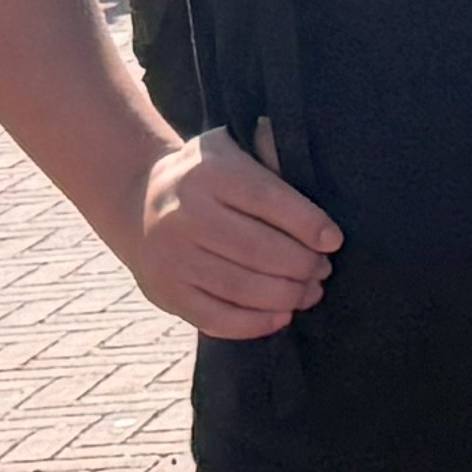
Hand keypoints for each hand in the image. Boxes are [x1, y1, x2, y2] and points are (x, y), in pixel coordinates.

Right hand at [116, 130, 341, 338]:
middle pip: (258, 249)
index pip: (269, 200)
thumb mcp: (233, 147)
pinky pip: (214, 317)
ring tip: (310, 292)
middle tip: (324, 270)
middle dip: (302, 264)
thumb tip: (309, 164)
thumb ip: (270, 154)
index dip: (308, 224)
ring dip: (285, 295)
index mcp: (208, 174)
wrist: (138, 200)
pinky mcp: (164, 293)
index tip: (334, 240)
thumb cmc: (207, 175)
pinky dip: (254, 323)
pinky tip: (281, 316)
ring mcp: (170, 258)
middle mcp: (183, 215)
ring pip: (240, 286)